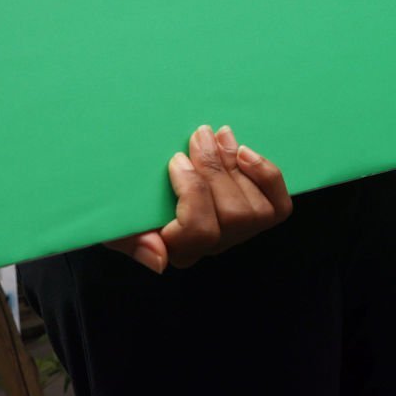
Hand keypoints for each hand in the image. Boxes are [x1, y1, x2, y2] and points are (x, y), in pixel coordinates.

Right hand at [102, 124, 291, 272]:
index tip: (176, 159)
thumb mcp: (117, 221)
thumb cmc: (127, 202)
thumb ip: (129, 241)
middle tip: (199, 134)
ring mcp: (238, 232)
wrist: (144, 184)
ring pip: (256, 211)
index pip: (199, 233)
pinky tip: (246, 152)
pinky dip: (267, 177)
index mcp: (178, 250)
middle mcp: (213, 247)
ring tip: (219, 135)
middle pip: (232, 216)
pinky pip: (278, 207)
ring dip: (238, 165)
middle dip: (217, 169)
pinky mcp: (260, 214)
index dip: (193, 192)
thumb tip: (159, 260)